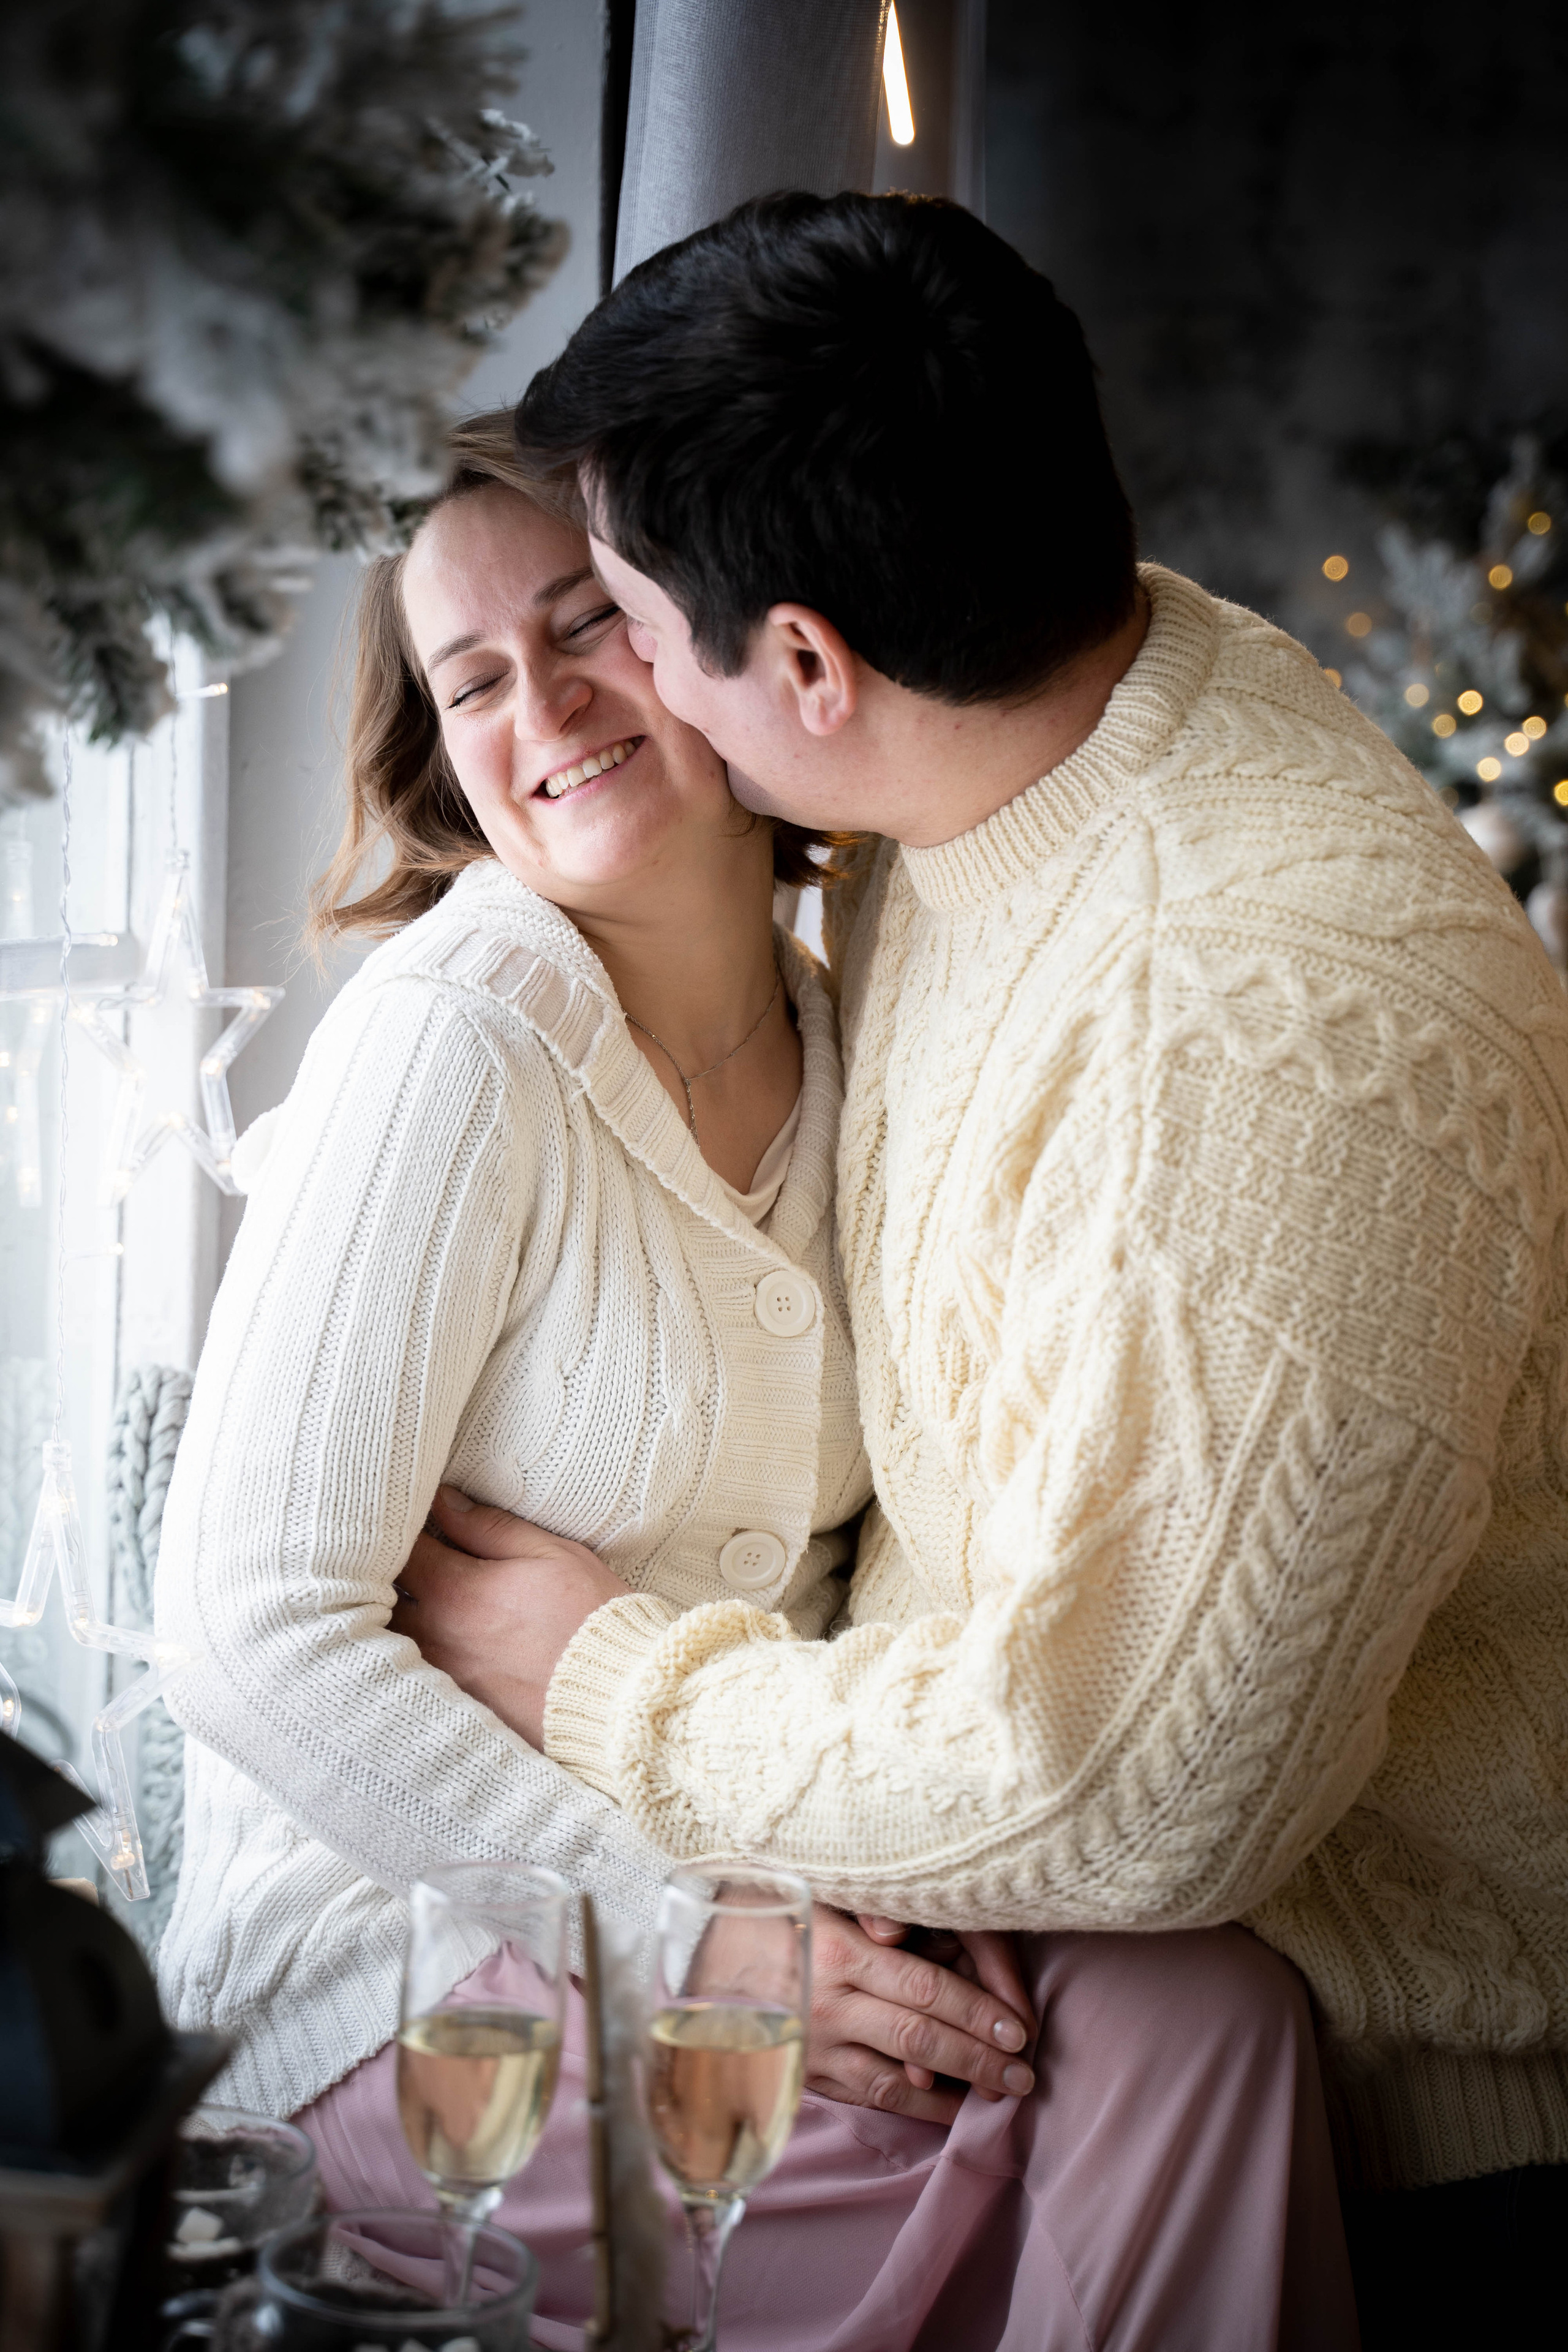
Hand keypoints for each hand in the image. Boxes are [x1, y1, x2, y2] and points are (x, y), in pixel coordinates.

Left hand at [390, 1488, 629, 1746]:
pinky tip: (441, 1640)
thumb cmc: (592, 1616)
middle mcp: (439, 1635)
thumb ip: (491, 1528)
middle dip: (387, 1572)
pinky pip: (420, 1672)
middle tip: (397, 1553)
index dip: (399, 1526)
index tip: (407, 1512)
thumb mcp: (551, 1554)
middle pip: (385, 1597)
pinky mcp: (460, 1706)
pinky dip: (419, 1652)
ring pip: (397, 1638)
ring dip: (401, 1614)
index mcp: (457, 1590)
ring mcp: (445, 1675)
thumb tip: (446, 1501)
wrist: (619, 1697)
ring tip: (415, 1595)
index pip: (402, 1548)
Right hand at [807, 1907, 1037, 2126]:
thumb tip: (917, 1943)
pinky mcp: (807, 2076)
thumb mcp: (832, 1897)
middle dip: (980, 2058)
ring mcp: (816, 2048)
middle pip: (919, 2038)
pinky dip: (918, 2108)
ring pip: (897, 2081)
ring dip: (957, 2091)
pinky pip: (871, 2099)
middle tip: (1025, 2072)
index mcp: (838, 1954)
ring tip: (1003, 2094)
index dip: (975, 2011)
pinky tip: (954, 2109)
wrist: (714, 1959)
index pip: (922, 1988)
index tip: (1018, 2028)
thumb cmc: (790, 1915)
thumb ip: (880, 1915)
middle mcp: (827, 2006)